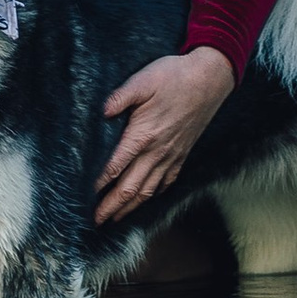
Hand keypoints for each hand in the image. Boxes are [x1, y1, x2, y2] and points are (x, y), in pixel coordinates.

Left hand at [96, 47, 233, 226]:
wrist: (210, 79)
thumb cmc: (174, 76)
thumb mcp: (143, 80)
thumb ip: (120, 97)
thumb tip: (101, 112)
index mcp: (143, 135)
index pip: (115, 167)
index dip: (99, 184)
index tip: (86, 196)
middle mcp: (157, 151)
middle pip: (130, 188)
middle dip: (111, 207)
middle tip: (96, 220)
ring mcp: (171, 156)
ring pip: (147, 190)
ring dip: (129, 207)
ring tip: (115, 218)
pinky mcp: (182, 154)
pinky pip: (166, 182)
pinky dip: (153, 195)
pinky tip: (145, 199)